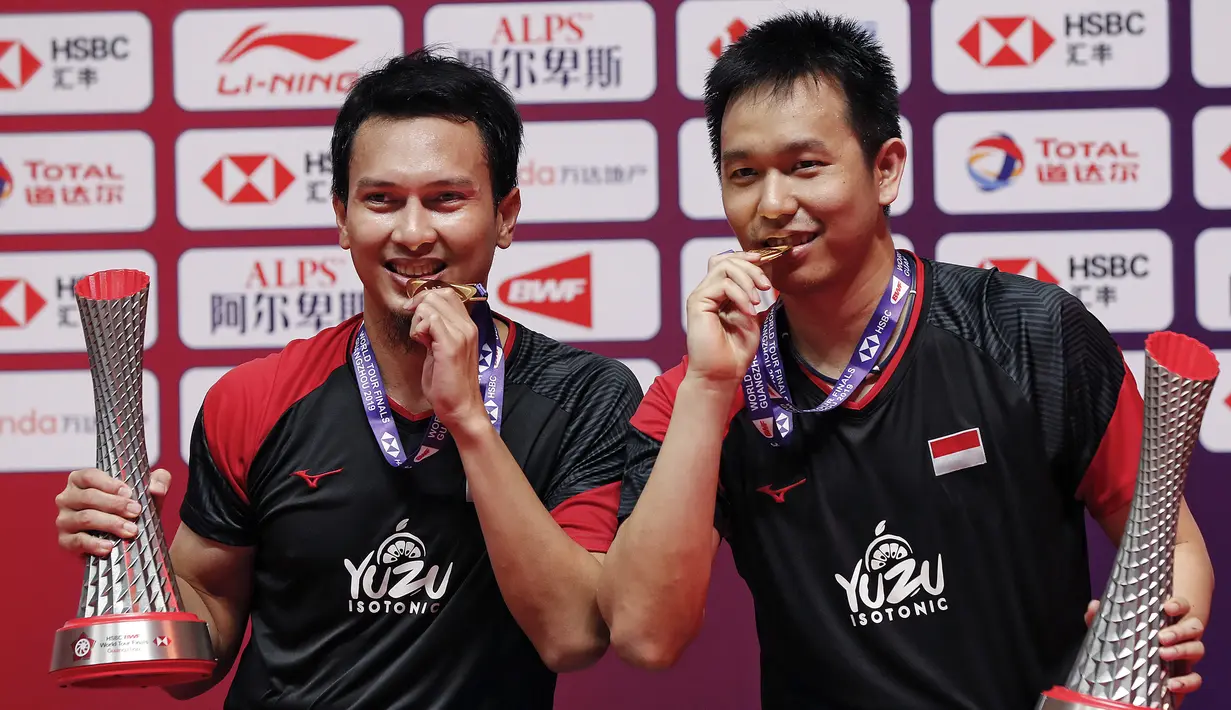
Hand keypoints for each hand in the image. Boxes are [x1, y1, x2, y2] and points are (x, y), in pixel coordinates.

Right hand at [55, 467, 171, 557]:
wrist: (127, 537)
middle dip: (115, 505)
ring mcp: (64, 520)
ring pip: (85, 518)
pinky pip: (76, 542)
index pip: (89, 476)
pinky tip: (109, 547)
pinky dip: (93, 544)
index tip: (129, 493)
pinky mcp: (65, 541)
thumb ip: (159, 481)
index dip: (109, 484)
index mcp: (82, 480)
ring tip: (131, 530)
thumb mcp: (148, 492)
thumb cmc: (132, 508)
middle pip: (88, 497)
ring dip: (110, 524)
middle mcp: (67, 497)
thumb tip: (156, 488)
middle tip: (136, 511)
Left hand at [407, 287, 486, 429]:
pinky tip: (421, 343)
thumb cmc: (450, 385)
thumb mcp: (442, 351)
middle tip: (416, 329)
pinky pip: (430, 320)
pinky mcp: (451, 345)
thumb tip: (422, 318)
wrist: (461, 408)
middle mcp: (468, 326)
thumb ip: (436, 332)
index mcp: (467, 327)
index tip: (415, 313)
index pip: (447, 293)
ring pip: (431, 304)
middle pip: (438, 294)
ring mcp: (462, 334)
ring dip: (418, 320)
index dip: (426, 298)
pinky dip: (419, 329)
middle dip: (419, 307)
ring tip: (421, 339)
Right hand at [683, 251, 773, 386]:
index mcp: (718, 294)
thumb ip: (753, 298)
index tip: (766, 264)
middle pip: (726, 259)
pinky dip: (740, 295)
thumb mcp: (752, 318)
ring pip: (724, 267)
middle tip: (766, 286)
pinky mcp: (697, 303)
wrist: (722, 374)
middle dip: (751, 267)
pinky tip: (749, 311)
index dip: (746, 258)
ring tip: (756, 300)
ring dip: (747, 279)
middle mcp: (707, 292)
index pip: (727, 262)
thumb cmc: (735, 352)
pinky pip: (722, 285)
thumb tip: (767, 281)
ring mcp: (701, 296)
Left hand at [1085, 597, 1203, 695]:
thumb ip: (1102, 619)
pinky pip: (1195, 679)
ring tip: (1163, 654)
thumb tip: (1094, 606)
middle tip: (1161, 636)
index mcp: (1166, 621)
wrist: (1129, 679)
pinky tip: (1172, 683)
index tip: (1167, 607)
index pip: (1181, 607)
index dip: (1179, 604)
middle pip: (1194, 627)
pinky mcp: (1185, 678)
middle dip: (1180, 630)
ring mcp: (1185, 657)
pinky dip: (1188, 681)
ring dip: (1183, 650)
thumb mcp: (1112, 631)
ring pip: (1197, 648)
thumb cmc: (1125, 647)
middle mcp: (1180, 637)